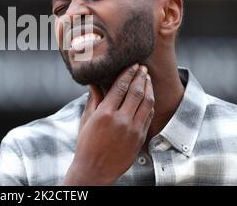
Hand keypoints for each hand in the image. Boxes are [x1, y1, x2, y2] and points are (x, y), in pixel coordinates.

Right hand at [63, 64, 154, 185]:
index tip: (133, 64)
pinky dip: (150, 104)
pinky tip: (149, 97)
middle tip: (143, 67)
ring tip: (148, 79)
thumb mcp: (87, 120)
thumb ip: (94, 100)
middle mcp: (121, 120)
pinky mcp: (140, 138)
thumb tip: (94, 83)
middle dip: (141, 77)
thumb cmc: (86, 144)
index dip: (128, 73)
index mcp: (105, 113)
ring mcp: (133, 130)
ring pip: (147, 103)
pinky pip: (149, 116)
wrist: (94, 171)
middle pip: (136, 92)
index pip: (121, 87)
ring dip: (149, 88)